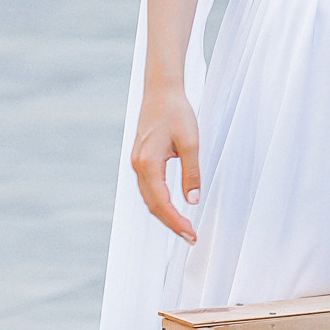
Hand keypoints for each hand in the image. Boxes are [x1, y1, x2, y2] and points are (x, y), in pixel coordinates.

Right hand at [132, 80, 200, 242]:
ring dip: (165, 215)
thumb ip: (191, 173)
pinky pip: (149, 188)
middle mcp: (138, 166)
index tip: (191, 234)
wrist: (161, 91)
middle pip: (152, 205)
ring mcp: (137, 163)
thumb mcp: (191, 142)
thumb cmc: (176, 113)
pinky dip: (160, 202)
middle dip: (171, 223)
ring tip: (184, 227)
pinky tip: (173, 208)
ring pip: (149, 198)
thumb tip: (193, 200)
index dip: (176, 222)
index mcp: (148, 164)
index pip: (161, 203)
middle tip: (191, 237)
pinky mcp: (141, 160)